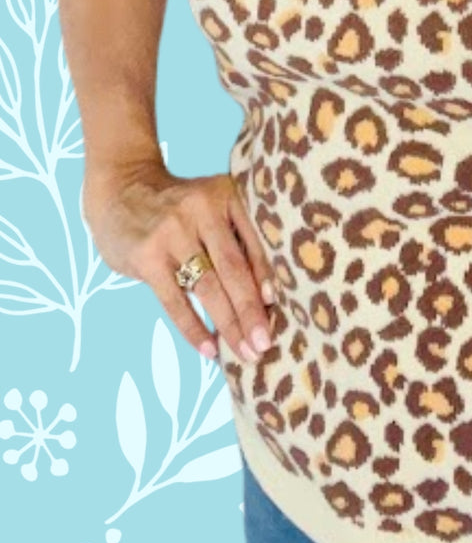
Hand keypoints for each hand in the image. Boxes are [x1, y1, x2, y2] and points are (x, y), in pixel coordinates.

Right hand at [82, 159, 275, 364]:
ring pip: (208, 288)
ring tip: (245, 353)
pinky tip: (209, 348)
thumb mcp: (209, 206)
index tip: (279, 309)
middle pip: (233, 269)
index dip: (268, 278)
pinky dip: (194, 328)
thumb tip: (266, 294)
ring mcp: (171, 234)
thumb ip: (233, 236)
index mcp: (226, 194)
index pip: (253, 241)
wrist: (121, 189)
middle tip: (265, 344)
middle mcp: (201, 210)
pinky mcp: (146, 257)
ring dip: (228, 324)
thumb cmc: (178, 207)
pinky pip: (175, 301)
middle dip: (251, 311)